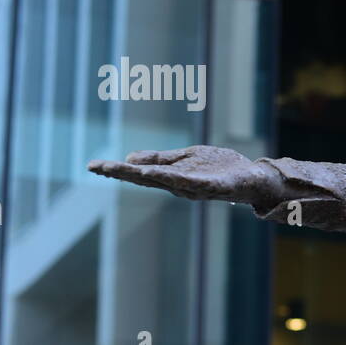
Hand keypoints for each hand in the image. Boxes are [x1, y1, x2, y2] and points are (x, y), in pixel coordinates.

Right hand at [87, 146, 281, 207]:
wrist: (254, 178)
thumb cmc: (222, 168)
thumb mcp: (187, 158)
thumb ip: (161, 158)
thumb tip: (129, 157)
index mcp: (172, 177)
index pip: (139, 172)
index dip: (116, 169)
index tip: (92, 165)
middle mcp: (179, 185)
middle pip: (145, 177)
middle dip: (120, 172)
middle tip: (96, 167)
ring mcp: (195, 187)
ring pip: (163, 180)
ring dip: (140, 174)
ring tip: (119, 167)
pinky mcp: (212, 186)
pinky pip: (189, 182)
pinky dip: (172, 178)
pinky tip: (155, 173)